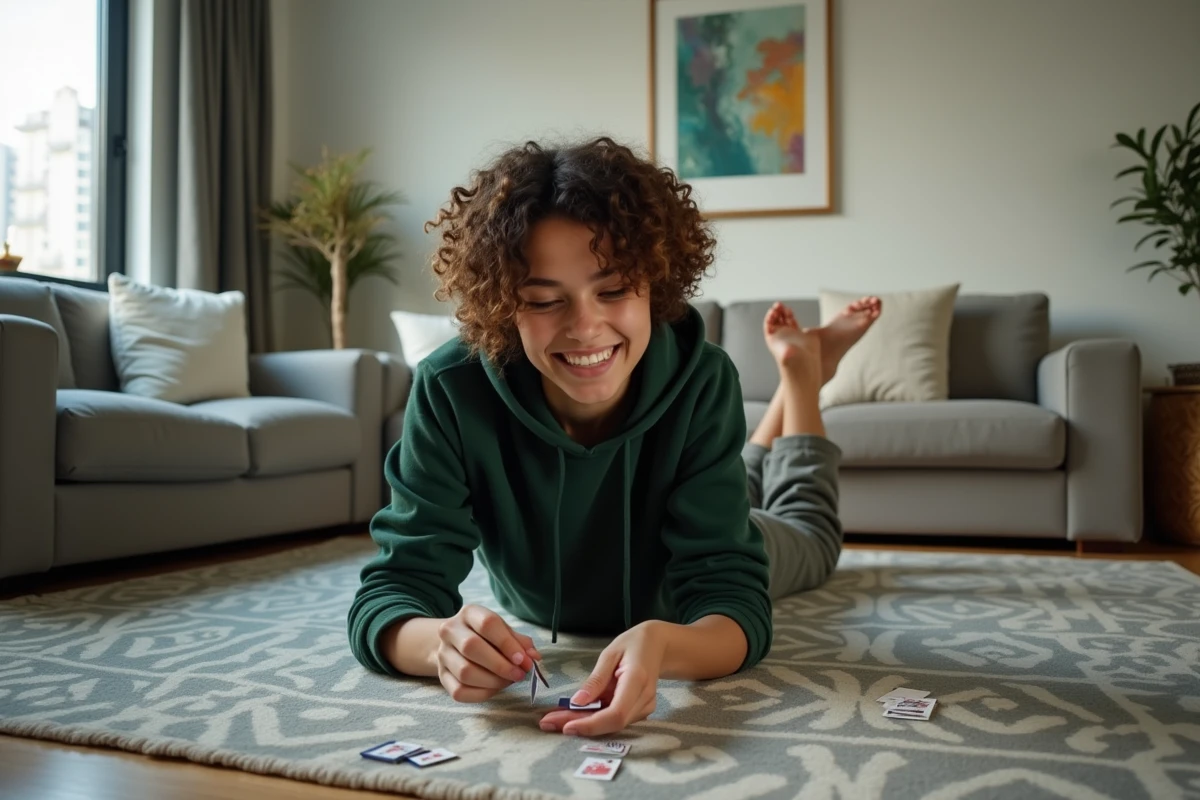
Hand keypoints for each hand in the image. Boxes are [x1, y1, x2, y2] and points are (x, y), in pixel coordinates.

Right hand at [435, 604, 540, 702]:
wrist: (454, 645)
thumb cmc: (486, 637)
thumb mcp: (503, 631)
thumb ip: (520, 642)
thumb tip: (533, 657)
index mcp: (469, 613)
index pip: (487, 624)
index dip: (508, 644)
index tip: (524, 660)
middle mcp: (450, 630)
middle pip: (472, 647)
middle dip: (500, 665)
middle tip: (519, 674)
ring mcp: (443, 654)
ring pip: (465, 672)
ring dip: (493, 681)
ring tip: (508, 681)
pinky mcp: (441, 676)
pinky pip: (459, 691)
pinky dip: (482, 694)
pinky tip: (494, 688)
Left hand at [539, 621, 666, 736]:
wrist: (659, 646)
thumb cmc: (633, 644)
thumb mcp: (610, 653)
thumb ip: (595, 679)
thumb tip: (577, 702)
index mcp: (637, 680)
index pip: (615, 713)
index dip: (591, 724)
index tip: (566, 726)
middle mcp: (644, 699)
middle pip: (611, 723)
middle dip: (579, 726)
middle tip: (548, 723)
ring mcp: (645, 707)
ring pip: (611, 724)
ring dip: (583, 723)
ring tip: (555, 718)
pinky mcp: (641, 710)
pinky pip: (614, 719)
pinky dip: (593, 718)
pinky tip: (573, 714)